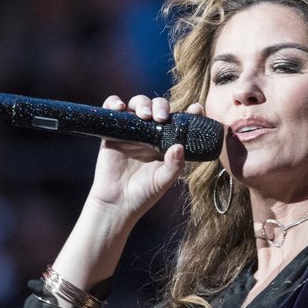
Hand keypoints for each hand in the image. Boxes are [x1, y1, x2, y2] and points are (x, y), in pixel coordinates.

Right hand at [87, 94, 202, 219]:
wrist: (116, 204)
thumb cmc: (143, 194)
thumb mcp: (163, 181)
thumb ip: (174, 165)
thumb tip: (179, 146)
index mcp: (166, 144)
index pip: (179, 122)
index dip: (188, 113)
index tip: (196, 109)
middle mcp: (150, 135)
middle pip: (157, 108)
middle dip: (161, 107)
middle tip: (162, 118)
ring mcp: (131, 132)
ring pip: (137, 105)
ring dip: (142, 104)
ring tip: (145, 115)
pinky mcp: (112, 133)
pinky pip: (111, 110)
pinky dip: (114, 102)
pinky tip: (120, 107)